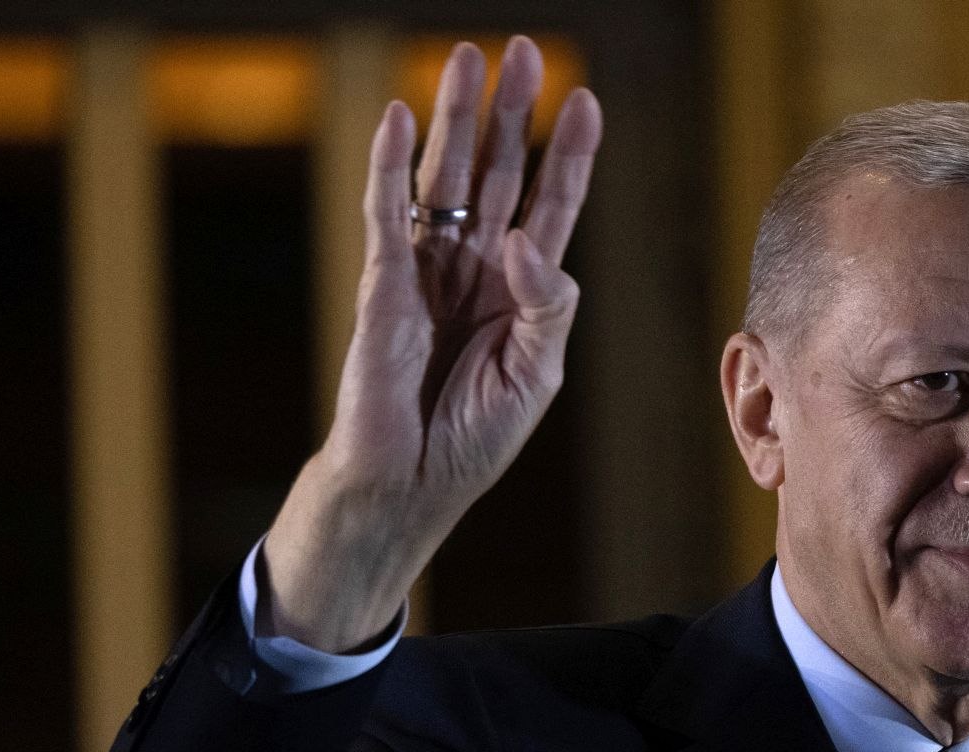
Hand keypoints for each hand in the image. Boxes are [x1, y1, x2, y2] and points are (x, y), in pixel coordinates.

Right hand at [264, 36, 600, 649]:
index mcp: (519, 290)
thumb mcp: (537, 375)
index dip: (567, 156)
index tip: (586, 102)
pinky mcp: (381, 286)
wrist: (410, 482)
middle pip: (497, 173)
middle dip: (511, 114)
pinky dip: (388, 166)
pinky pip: (386, 214)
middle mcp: (473, 267)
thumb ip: (546, 306)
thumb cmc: (474, 436)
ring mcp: (425, 271)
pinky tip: (401, 119)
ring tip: (469, 59)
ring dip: (456, 119)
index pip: (550, 206)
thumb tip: (522, 240)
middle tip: (525, 52)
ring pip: (444, 178)